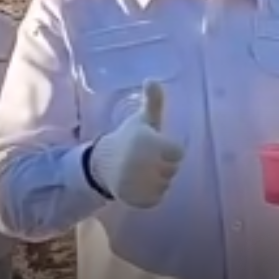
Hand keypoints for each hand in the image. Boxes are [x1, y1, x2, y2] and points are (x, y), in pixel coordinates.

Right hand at [89, 81, 183, 208]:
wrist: (101, 164)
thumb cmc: (128, 139)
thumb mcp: (141, 119)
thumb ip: (153, 101)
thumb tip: (153, 79)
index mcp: (146, 141)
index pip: (177, 152)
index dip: (169, 150)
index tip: (156, 147)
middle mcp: (141, 162)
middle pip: (173, 169)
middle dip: (163, 164)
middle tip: (147, 160)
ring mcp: (136, 183)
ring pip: (165, 184)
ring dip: (158, 179)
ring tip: (143, 171)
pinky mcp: (133, 199)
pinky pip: (156, 198)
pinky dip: (151, 194)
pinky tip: (140, 184)